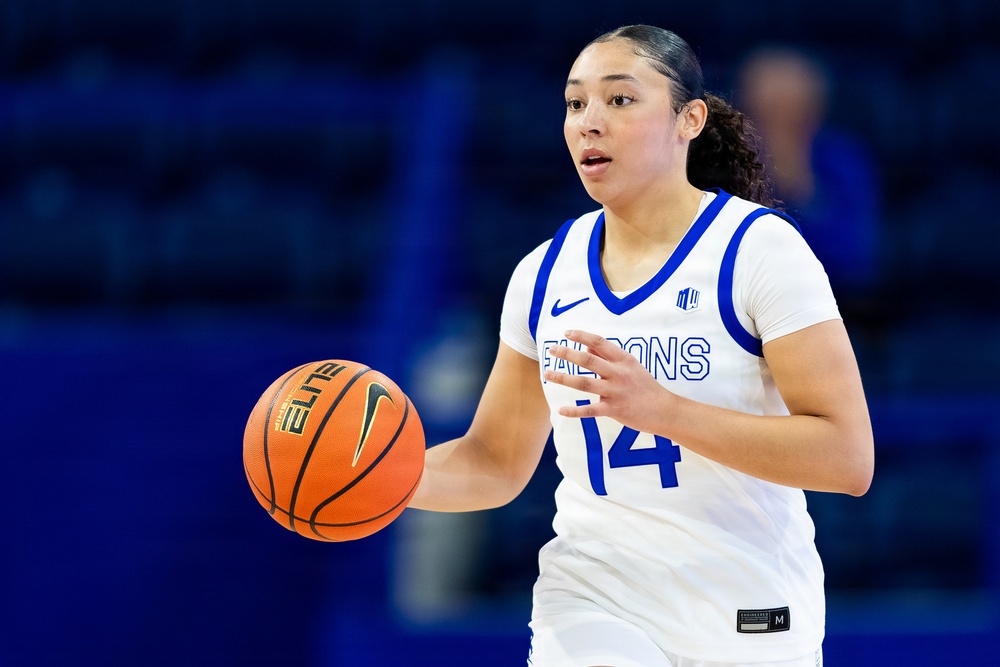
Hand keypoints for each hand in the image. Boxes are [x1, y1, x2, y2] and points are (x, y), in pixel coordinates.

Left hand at [543, 329, 673, 433]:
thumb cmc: (645, 386)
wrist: (665, 410)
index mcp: (624, 360)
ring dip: (564, 378)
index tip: (567, 333)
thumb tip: (586, 344)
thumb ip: (608, 356)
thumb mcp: (630, 366)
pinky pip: (590, 410)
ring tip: (548, 374)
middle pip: (588, 360)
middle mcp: (619, 373)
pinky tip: (560, 411)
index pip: (600, 342)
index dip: (582, 335)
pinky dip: (574, 411)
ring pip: (584, 383)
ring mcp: (616, 392)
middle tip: (552, 349)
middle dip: (567, 353)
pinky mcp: (614, 410)